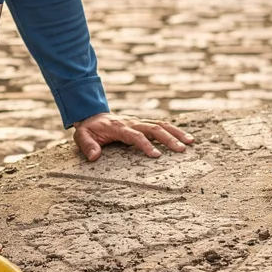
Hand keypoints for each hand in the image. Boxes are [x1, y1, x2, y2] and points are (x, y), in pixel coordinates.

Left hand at [73, 112, 193, 161]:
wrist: (92, 115)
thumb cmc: (89, 129)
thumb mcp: (82, 136)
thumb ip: (87, 146)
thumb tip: (94, 157)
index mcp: (119, 127)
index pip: (135, 136)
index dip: (146, 145)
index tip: (157, 156)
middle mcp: (132, 122)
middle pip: (153, 128)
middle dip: (169, 139)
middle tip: (182, 149)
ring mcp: (139, 122)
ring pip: (161, 124)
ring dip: (176, 133)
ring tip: (190, 142)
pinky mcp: (143, 124)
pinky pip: (161, 125)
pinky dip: (174, 130)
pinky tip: (185, 138)